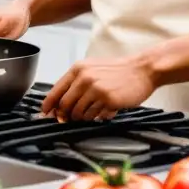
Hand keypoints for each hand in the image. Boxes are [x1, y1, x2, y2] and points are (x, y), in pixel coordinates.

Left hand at [41, 55, 155, 121]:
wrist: (142, 69)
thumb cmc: (117, 71)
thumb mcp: (92, 69)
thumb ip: (76, 83)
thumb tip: (60, 104)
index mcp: (78, 69)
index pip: (56, 91)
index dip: (48, 105)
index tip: (45, 114)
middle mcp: (84, 78)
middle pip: (65, 105)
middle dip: (65, 115)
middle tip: (69, 119)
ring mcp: (96, 89)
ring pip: (79, 113)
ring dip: (83, 118)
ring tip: (93, 112)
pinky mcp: (108, 100)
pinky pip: (96, 116)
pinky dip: (98, 117)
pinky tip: (105, 111)